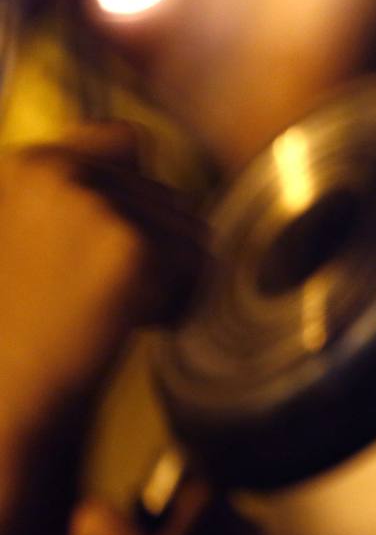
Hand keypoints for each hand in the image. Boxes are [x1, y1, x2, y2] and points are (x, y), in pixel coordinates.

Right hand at [0, 122, 204, 440]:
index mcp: (30, 165)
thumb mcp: (30, 236)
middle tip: (98, 296)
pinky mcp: (132, 246)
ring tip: (106, 310)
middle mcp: (59, 172)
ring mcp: (95, 206)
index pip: (126, 139)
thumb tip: (140, 144)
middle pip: (169, 193)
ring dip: (167, 276)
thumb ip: (78, 190)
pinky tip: (126, 324)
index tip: (113, 246)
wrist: (11, 394)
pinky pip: (198, 264)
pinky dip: (177, 301)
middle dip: (155, 249)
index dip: (139, 197)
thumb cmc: (27, 326)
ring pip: (190, 229)